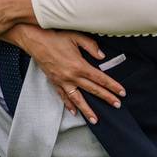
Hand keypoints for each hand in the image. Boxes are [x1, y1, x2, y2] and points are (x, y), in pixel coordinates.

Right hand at [3, 24, 125, 123]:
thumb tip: (102, 57)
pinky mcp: (54, 82)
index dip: (112, 86)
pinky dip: (69, 105)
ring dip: (87, 110)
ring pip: (77, 99)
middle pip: (92, 90)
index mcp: (79, 65)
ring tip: (95, 120)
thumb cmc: (56, 37)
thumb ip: (91, 46)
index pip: (100, 78)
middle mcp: (71, 76)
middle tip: (117, 105)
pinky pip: (63, 96)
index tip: (121, 92)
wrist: (35, 40)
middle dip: (106, 98)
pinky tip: (74, 112)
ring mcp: (62, 81)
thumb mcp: (76, 36)